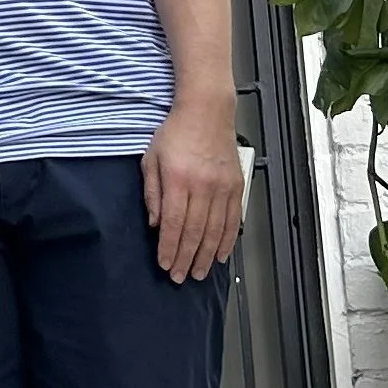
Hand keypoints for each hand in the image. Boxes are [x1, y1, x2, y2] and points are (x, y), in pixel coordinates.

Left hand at [141, 101, 243, 282]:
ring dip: (206, 255)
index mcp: (178, 179)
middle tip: (180, 277)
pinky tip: (220, 254)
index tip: (165, 264)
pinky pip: (233, 219)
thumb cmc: (176, 132)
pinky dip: (227, 240)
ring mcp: (222, 187)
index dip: (169, 248)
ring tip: (199, 272)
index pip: (172, 223)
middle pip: (194, 232)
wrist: (207, 110)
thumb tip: (154, 222)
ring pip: (215, 230)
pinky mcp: (235, 186)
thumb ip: (152, 192)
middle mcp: (202, 186)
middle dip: (186, 258)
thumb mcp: (151, 158)